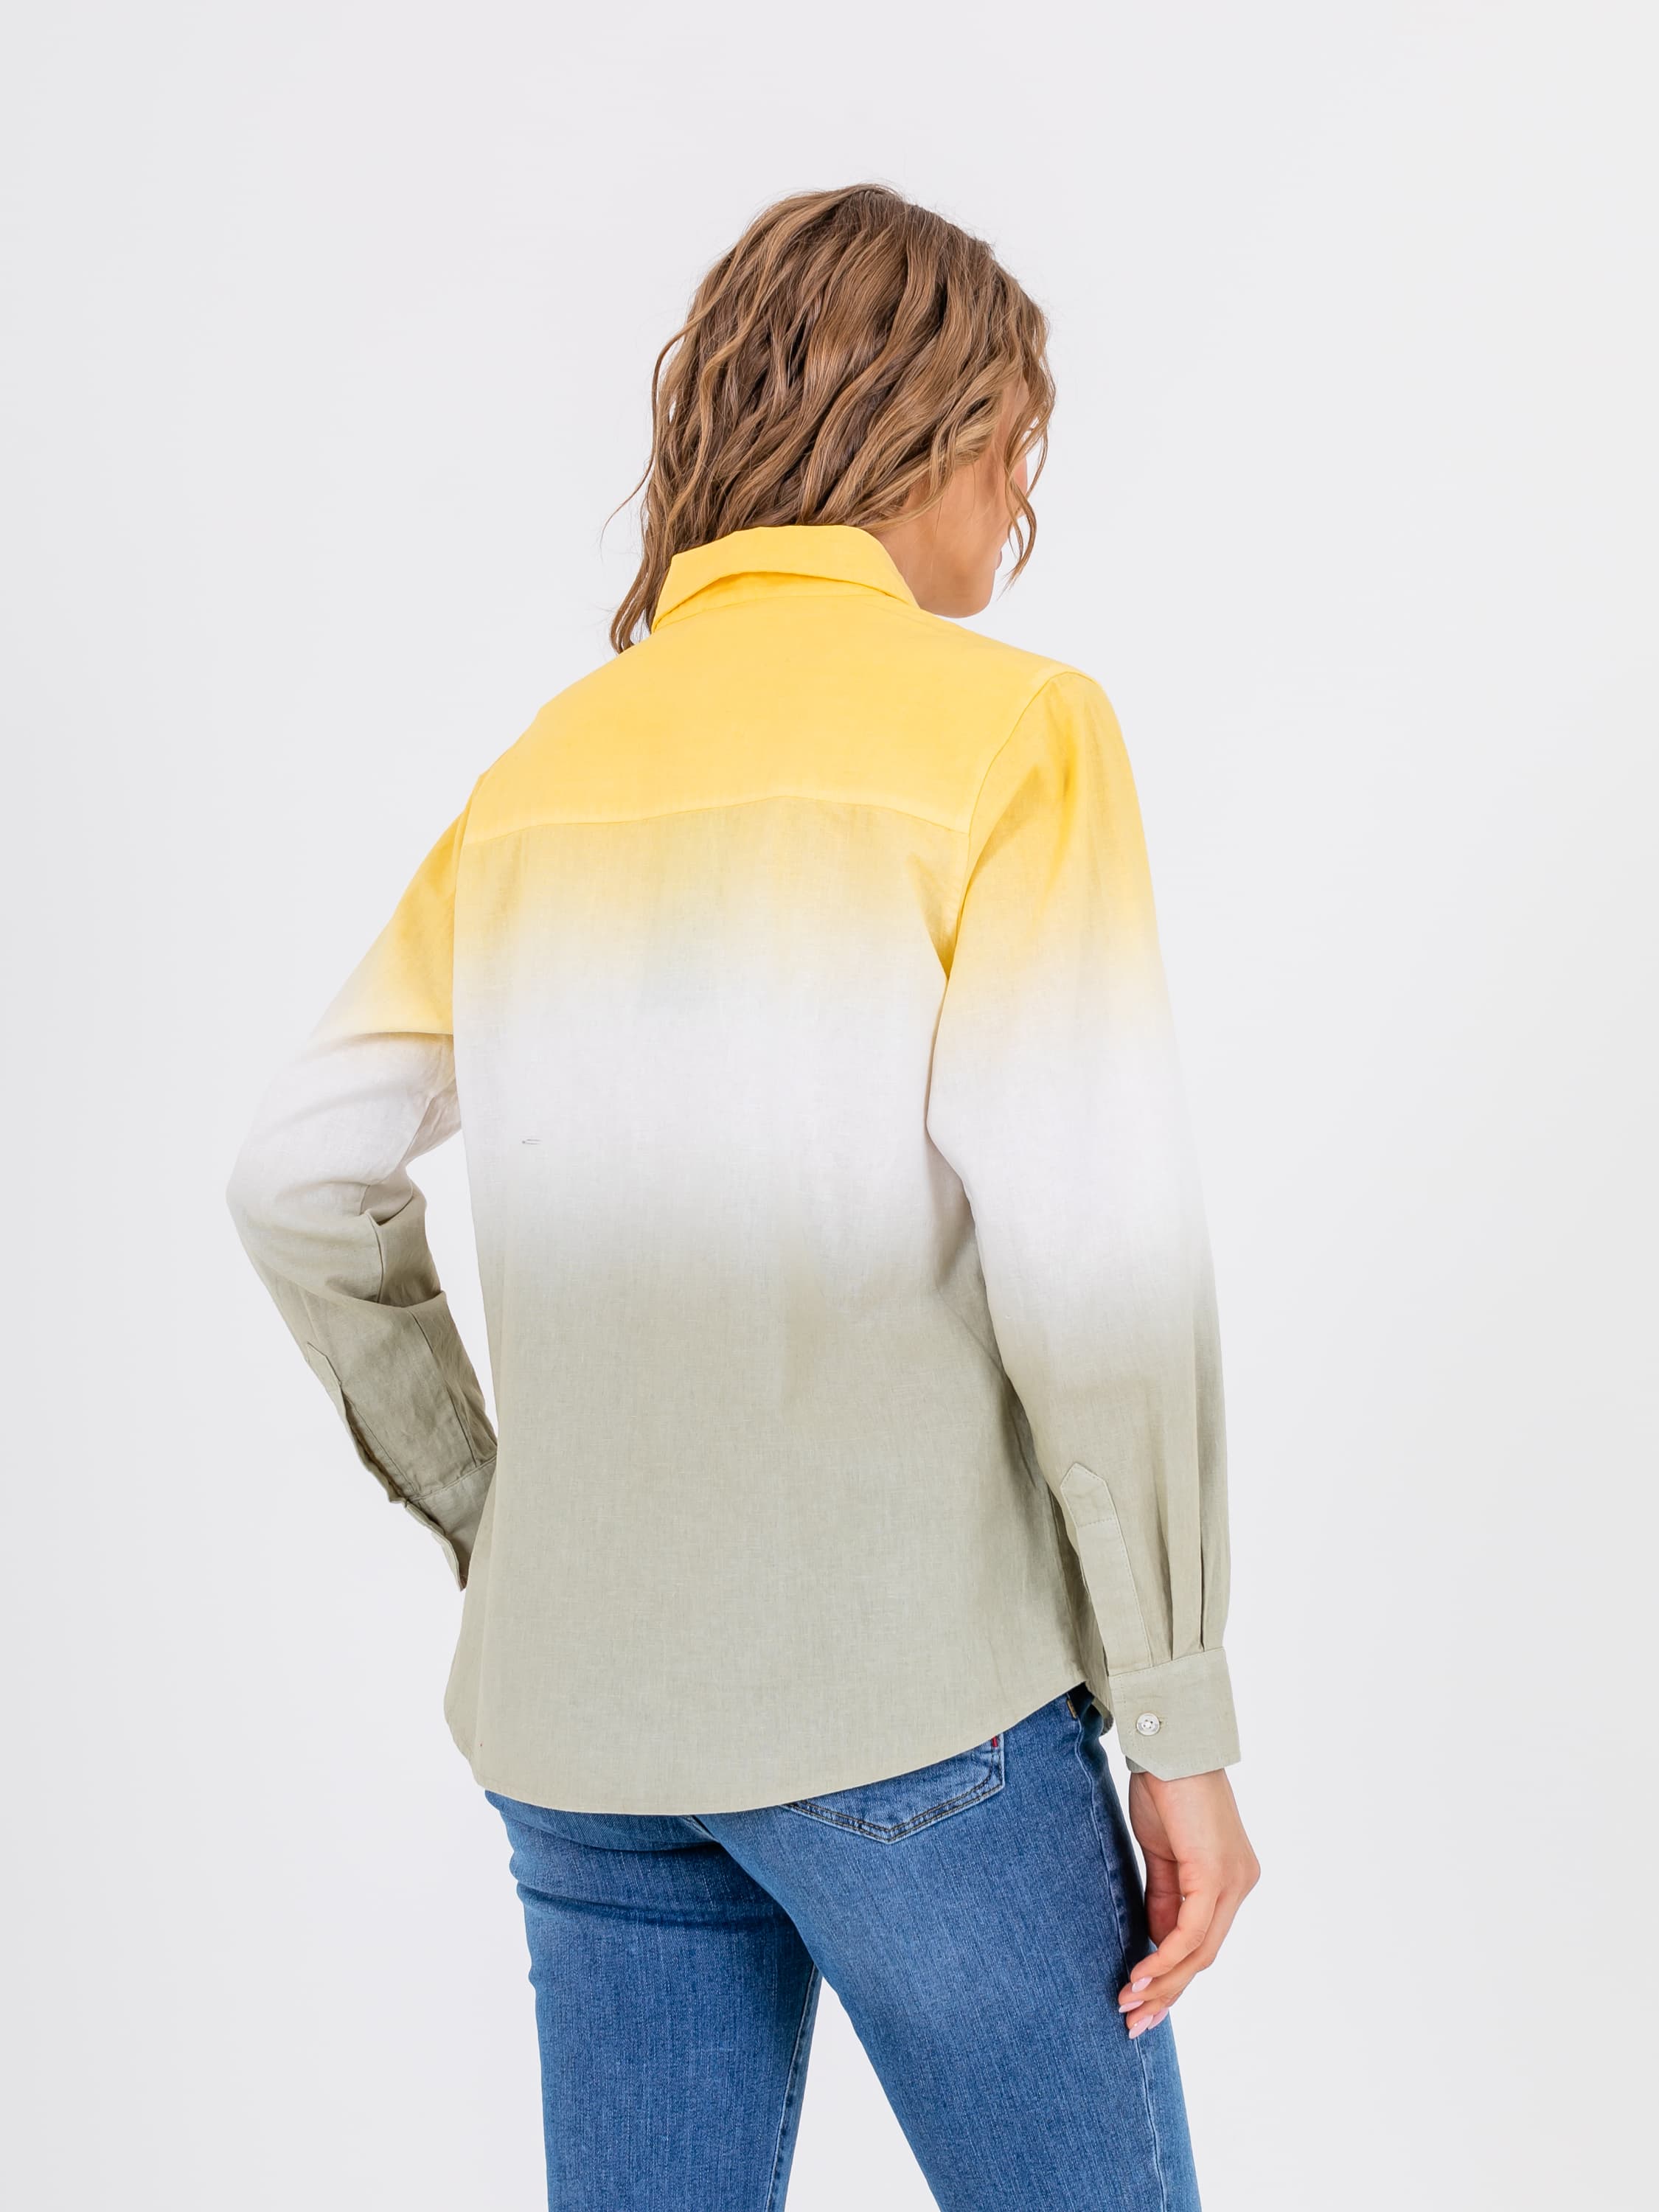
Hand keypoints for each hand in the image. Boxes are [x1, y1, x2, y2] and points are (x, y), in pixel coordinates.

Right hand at [1118, 1768, 1258, 2036]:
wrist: (1168, 1746)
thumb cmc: (1164, 1789)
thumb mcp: (1163, 1853)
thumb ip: (1165, 1897)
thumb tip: (1155, 1942)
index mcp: (1229, 1879)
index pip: (1202, 1942)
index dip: (1171, 1977)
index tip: (1140, 2002)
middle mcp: (1241, 1884)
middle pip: (1204, 1956)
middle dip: (1165, 1993)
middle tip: (1132, 2022)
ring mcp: (1232, 1881)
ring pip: (1199, 1952)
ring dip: (1161, 1984)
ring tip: (1127, 2005)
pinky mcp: (1214, 1875)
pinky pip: (1191, 1933)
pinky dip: (1163, 1959)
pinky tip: (1137, 1977)